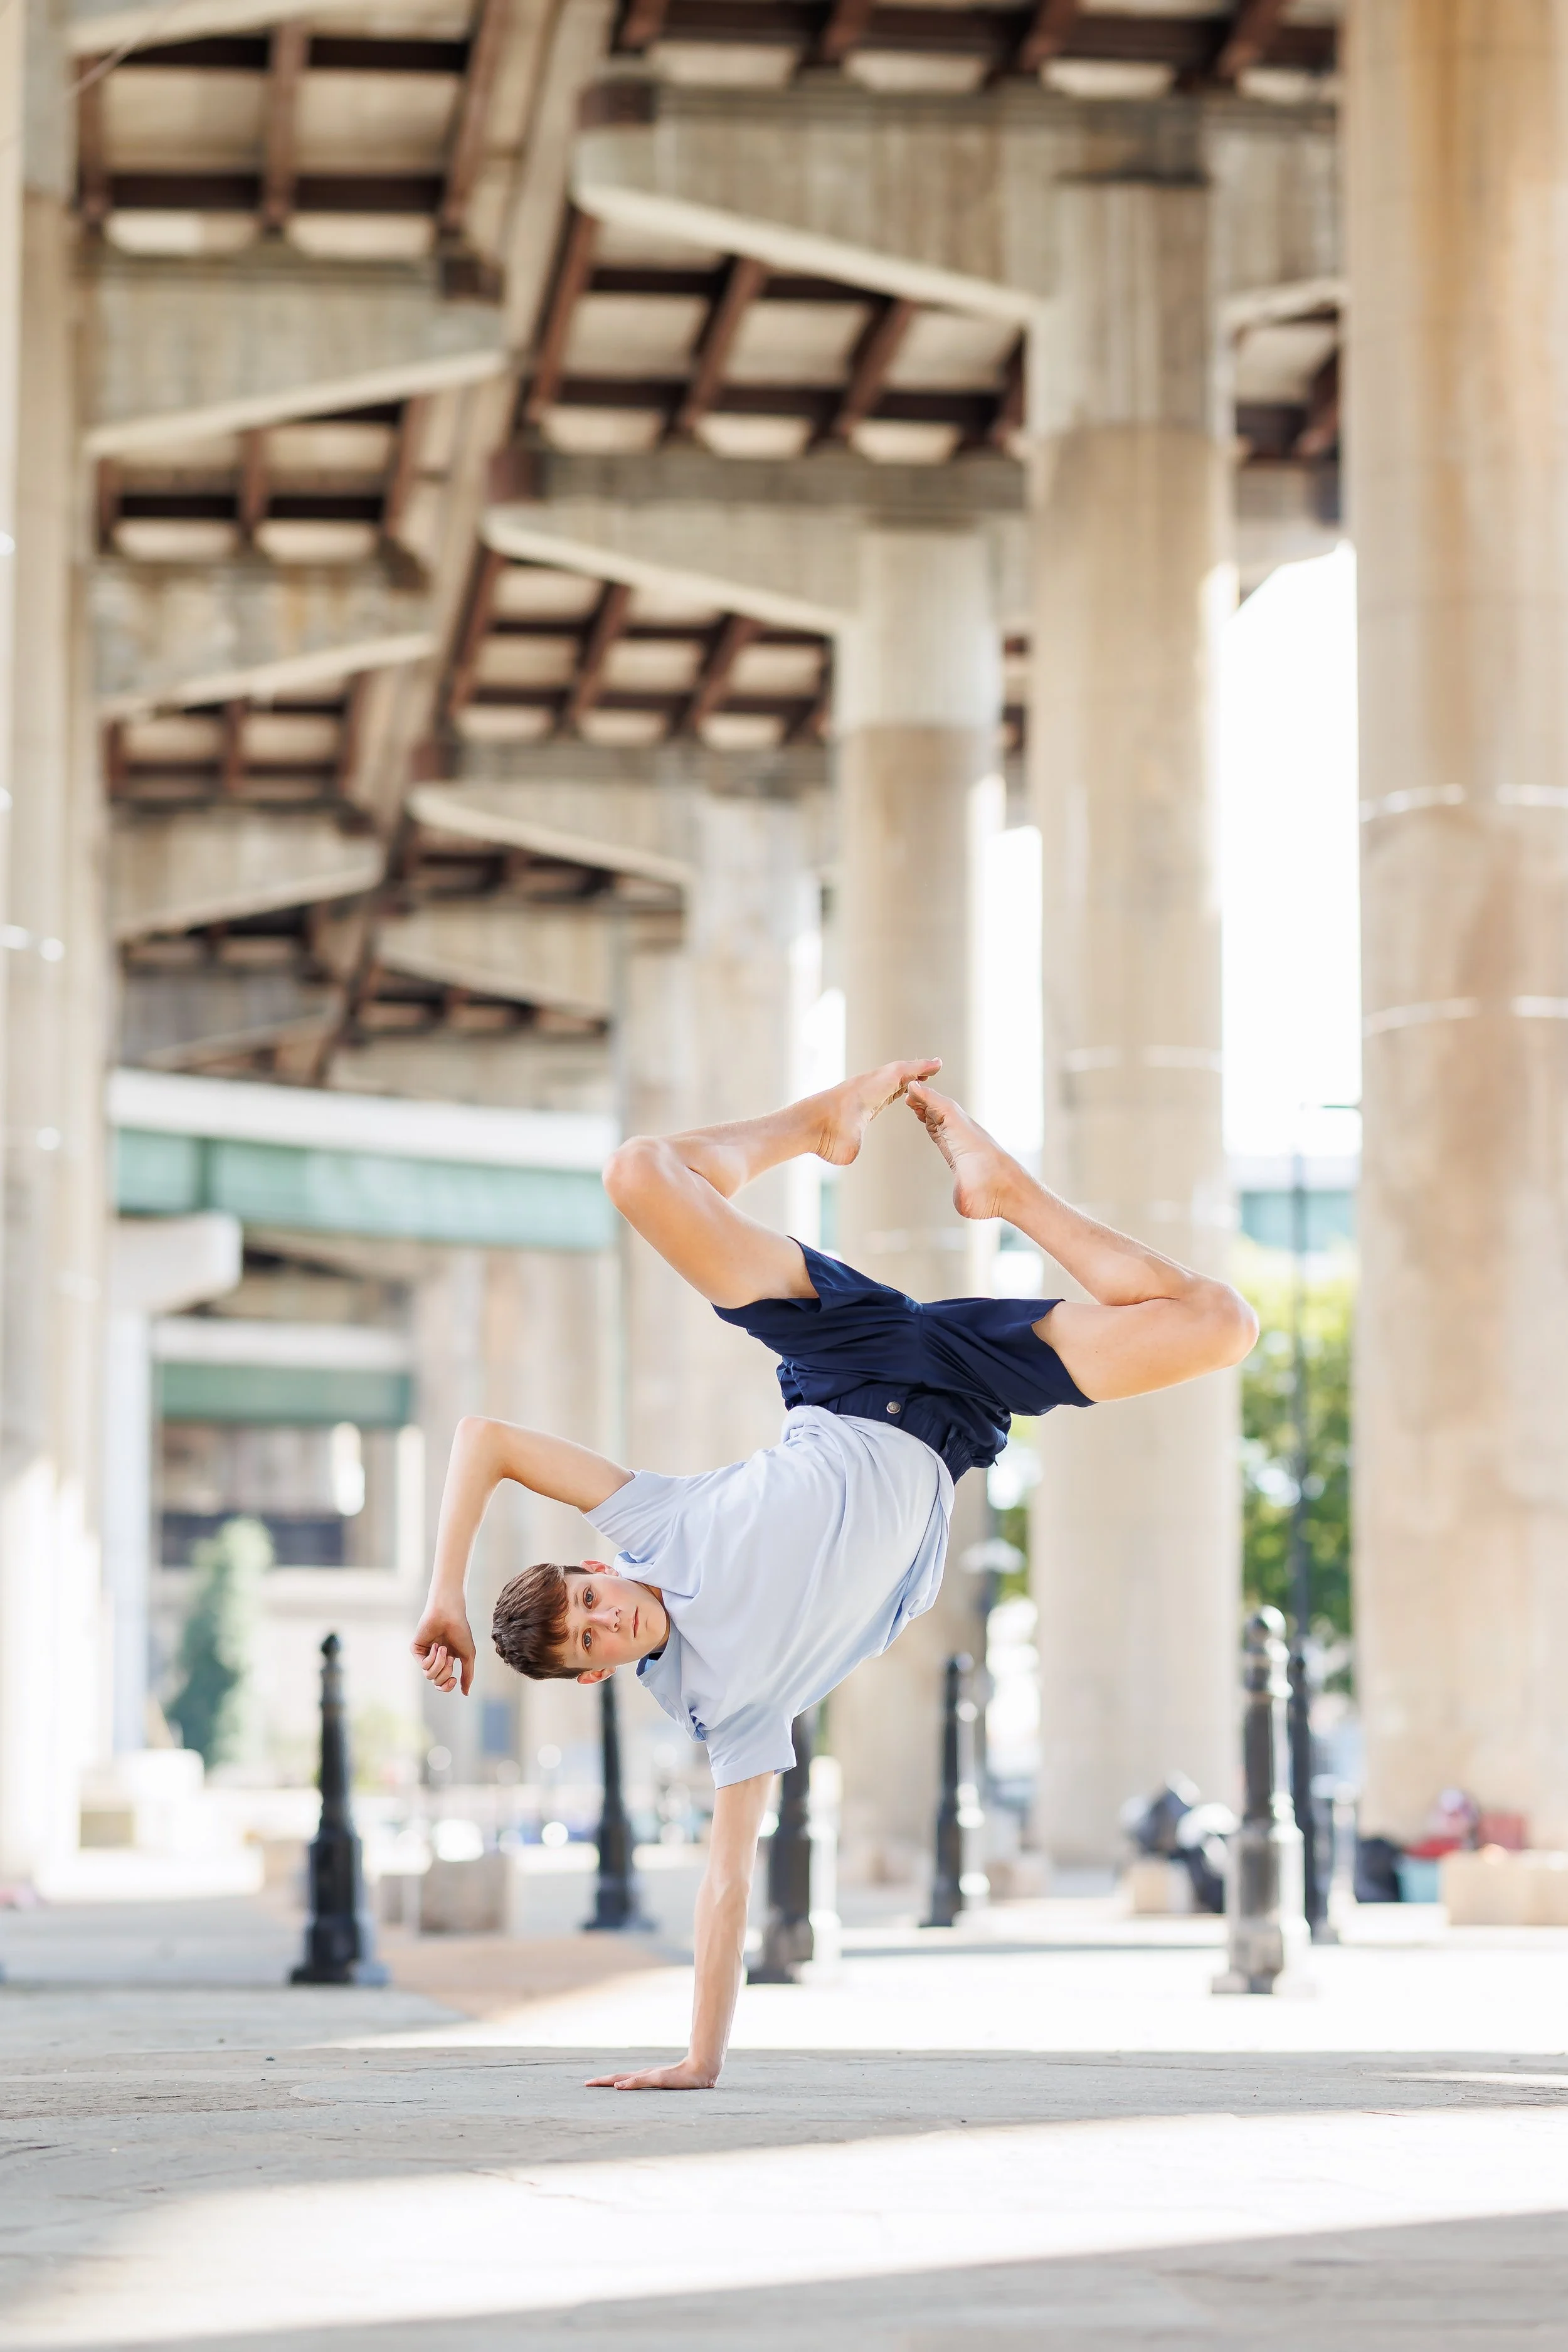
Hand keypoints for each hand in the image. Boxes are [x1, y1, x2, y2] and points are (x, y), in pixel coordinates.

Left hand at [411, 1602, 474, 1694]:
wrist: (450, 1614)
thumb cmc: (460, 1631)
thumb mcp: (467, 1656)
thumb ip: (467, 1675)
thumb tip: (466, 1693)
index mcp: (446, 1661)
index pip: (442, 1683)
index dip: (447, 1686)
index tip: (454, 1680)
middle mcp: (434, 1659)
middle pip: (436, 1681)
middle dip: (445, 1673)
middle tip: (450, 1659)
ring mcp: (425, 1654)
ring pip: (429, 1675)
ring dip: (440, 1664)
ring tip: (444, 1649)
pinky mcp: (416, 1649)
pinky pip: (423, 1665)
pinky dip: (433, 1657)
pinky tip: (436, 1645)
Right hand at [586, 2058, 717, 2091]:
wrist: (699, 2070)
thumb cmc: (680, 2078)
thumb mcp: (658, 2080)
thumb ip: (638, 2082)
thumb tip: (617, 2086)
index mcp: (641, 2076)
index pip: (616, 2079)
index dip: (601, 2082)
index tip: (586, 2083)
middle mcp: (644, 2075)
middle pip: (619, 2078)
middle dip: (604, 2081)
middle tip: (589, 2084)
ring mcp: (650, 2077)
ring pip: (627, 2079)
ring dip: (614, 2082)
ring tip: (605, 2085)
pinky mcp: (659, 2080)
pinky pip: (637, 2082)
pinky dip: (627, 2084)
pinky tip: (630, 2087)